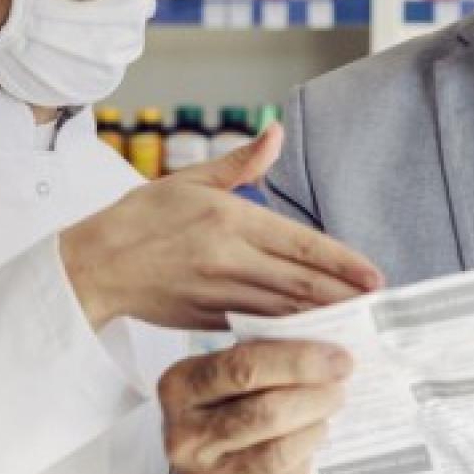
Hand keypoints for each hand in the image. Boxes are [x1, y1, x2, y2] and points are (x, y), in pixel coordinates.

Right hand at [60, 122, 382, 330]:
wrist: (93, 266)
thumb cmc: (140, 218)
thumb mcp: (188, 180)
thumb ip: (240, 162)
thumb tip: (276, 132)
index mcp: (229, 219)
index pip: (300, 242)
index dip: (342, 262)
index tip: (375, 277)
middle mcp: (228, 257)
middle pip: (301, 282)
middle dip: (345, 296)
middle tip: (381, 307)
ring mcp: (219, 292)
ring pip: (285, 310)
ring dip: (325, 319)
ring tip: (361, 324)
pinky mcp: (210, 318)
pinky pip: (260, 327)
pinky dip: (291, 334)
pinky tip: (316, 340)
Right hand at [163, 337, 352, 473]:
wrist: (205, 471)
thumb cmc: (226, 407)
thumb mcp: (228, 375)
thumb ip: (267, 356)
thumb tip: (328, 350)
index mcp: (180, 387)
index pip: (243, 368)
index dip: (298, 362)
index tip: (338, 359)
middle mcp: (182, 436)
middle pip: (265, 413)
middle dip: (314, 398)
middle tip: (339, 389)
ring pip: (277, 453)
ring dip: (314, 430)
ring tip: (325, 416)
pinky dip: (305, 462)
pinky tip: (307, 446)